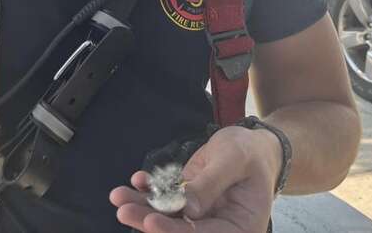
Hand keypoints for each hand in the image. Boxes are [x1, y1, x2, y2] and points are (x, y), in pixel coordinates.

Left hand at [109, 125, 280, 231]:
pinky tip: (138, 180)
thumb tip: (186, 209)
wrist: (253, 146)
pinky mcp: (189, 202)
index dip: (175, 232)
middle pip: (180, 231)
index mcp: (240, 229)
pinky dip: (150, 190)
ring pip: (168, 217)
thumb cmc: (250, 152)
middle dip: (149, 221)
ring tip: (118, 196)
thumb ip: (211, 184)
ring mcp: (202, 217)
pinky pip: (166, 200)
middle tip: (123, 209)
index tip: (150, 222)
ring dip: (142, 207)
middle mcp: (219, 228)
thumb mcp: (233, 160)